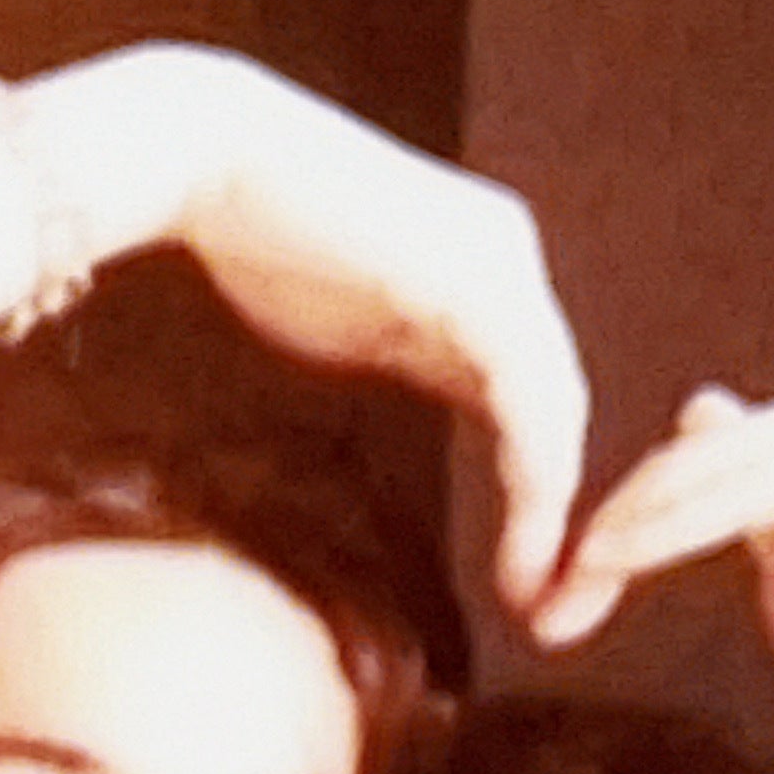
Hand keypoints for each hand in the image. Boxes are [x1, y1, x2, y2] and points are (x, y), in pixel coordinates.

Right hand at [25, 48, 589, 616]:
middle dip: (561, 520)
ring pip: (559, 412)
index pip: (538, 395)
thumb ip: (421, 363)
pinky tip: (525, 546)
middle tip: (550, 612)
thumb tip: (448, 410)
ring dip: (555, 516)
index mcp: (491, 270)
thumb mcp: (363, 325)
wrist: (210, 161)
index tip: (522, 580)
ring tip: (535, 597)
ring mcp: (503, 265)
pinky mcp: (481, 283)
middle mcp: (512, 260)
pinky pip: (533, 401)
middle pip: (563, 408)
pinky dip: (538, 483)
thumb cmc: (260, 239)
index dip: (537, 494)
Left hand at [529, 373, 773, 740]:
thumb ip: (737, 519)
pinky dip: (662, 536)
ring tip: (558, 594)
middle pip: (678, 465)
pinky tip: (609, 569)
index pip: (684, 467)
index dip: (614, 529)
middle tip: (537, 605)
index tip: (555, 601)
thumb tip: (692, 436)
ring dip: (614, 538)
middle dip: (599, 535)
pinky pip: (729, 499)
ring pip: (693, 476)